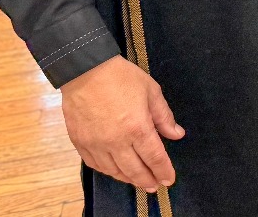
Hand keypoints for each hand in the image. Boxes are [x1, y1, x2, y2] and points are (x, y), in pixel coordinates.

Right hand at [61, 55, 183, 192]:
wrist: (85, 70)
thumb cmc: (121, 77)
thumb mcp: (151, 91)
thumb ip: (164, 117)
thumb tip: (177, 134)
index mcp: (137, 128)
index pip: (154, 158)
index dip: (163, 171)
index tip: (169, 180)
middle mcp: (116, 141)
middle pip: (134, 170)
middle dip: (147, 180)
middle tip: (154, 187)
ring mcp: (96, 144)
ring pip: (114, 171)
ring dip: (128, 179)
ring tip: (138, 181)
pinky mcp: (80, 142)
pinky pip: (95, 164)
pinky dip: (107, 171)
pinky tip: (115, 171)